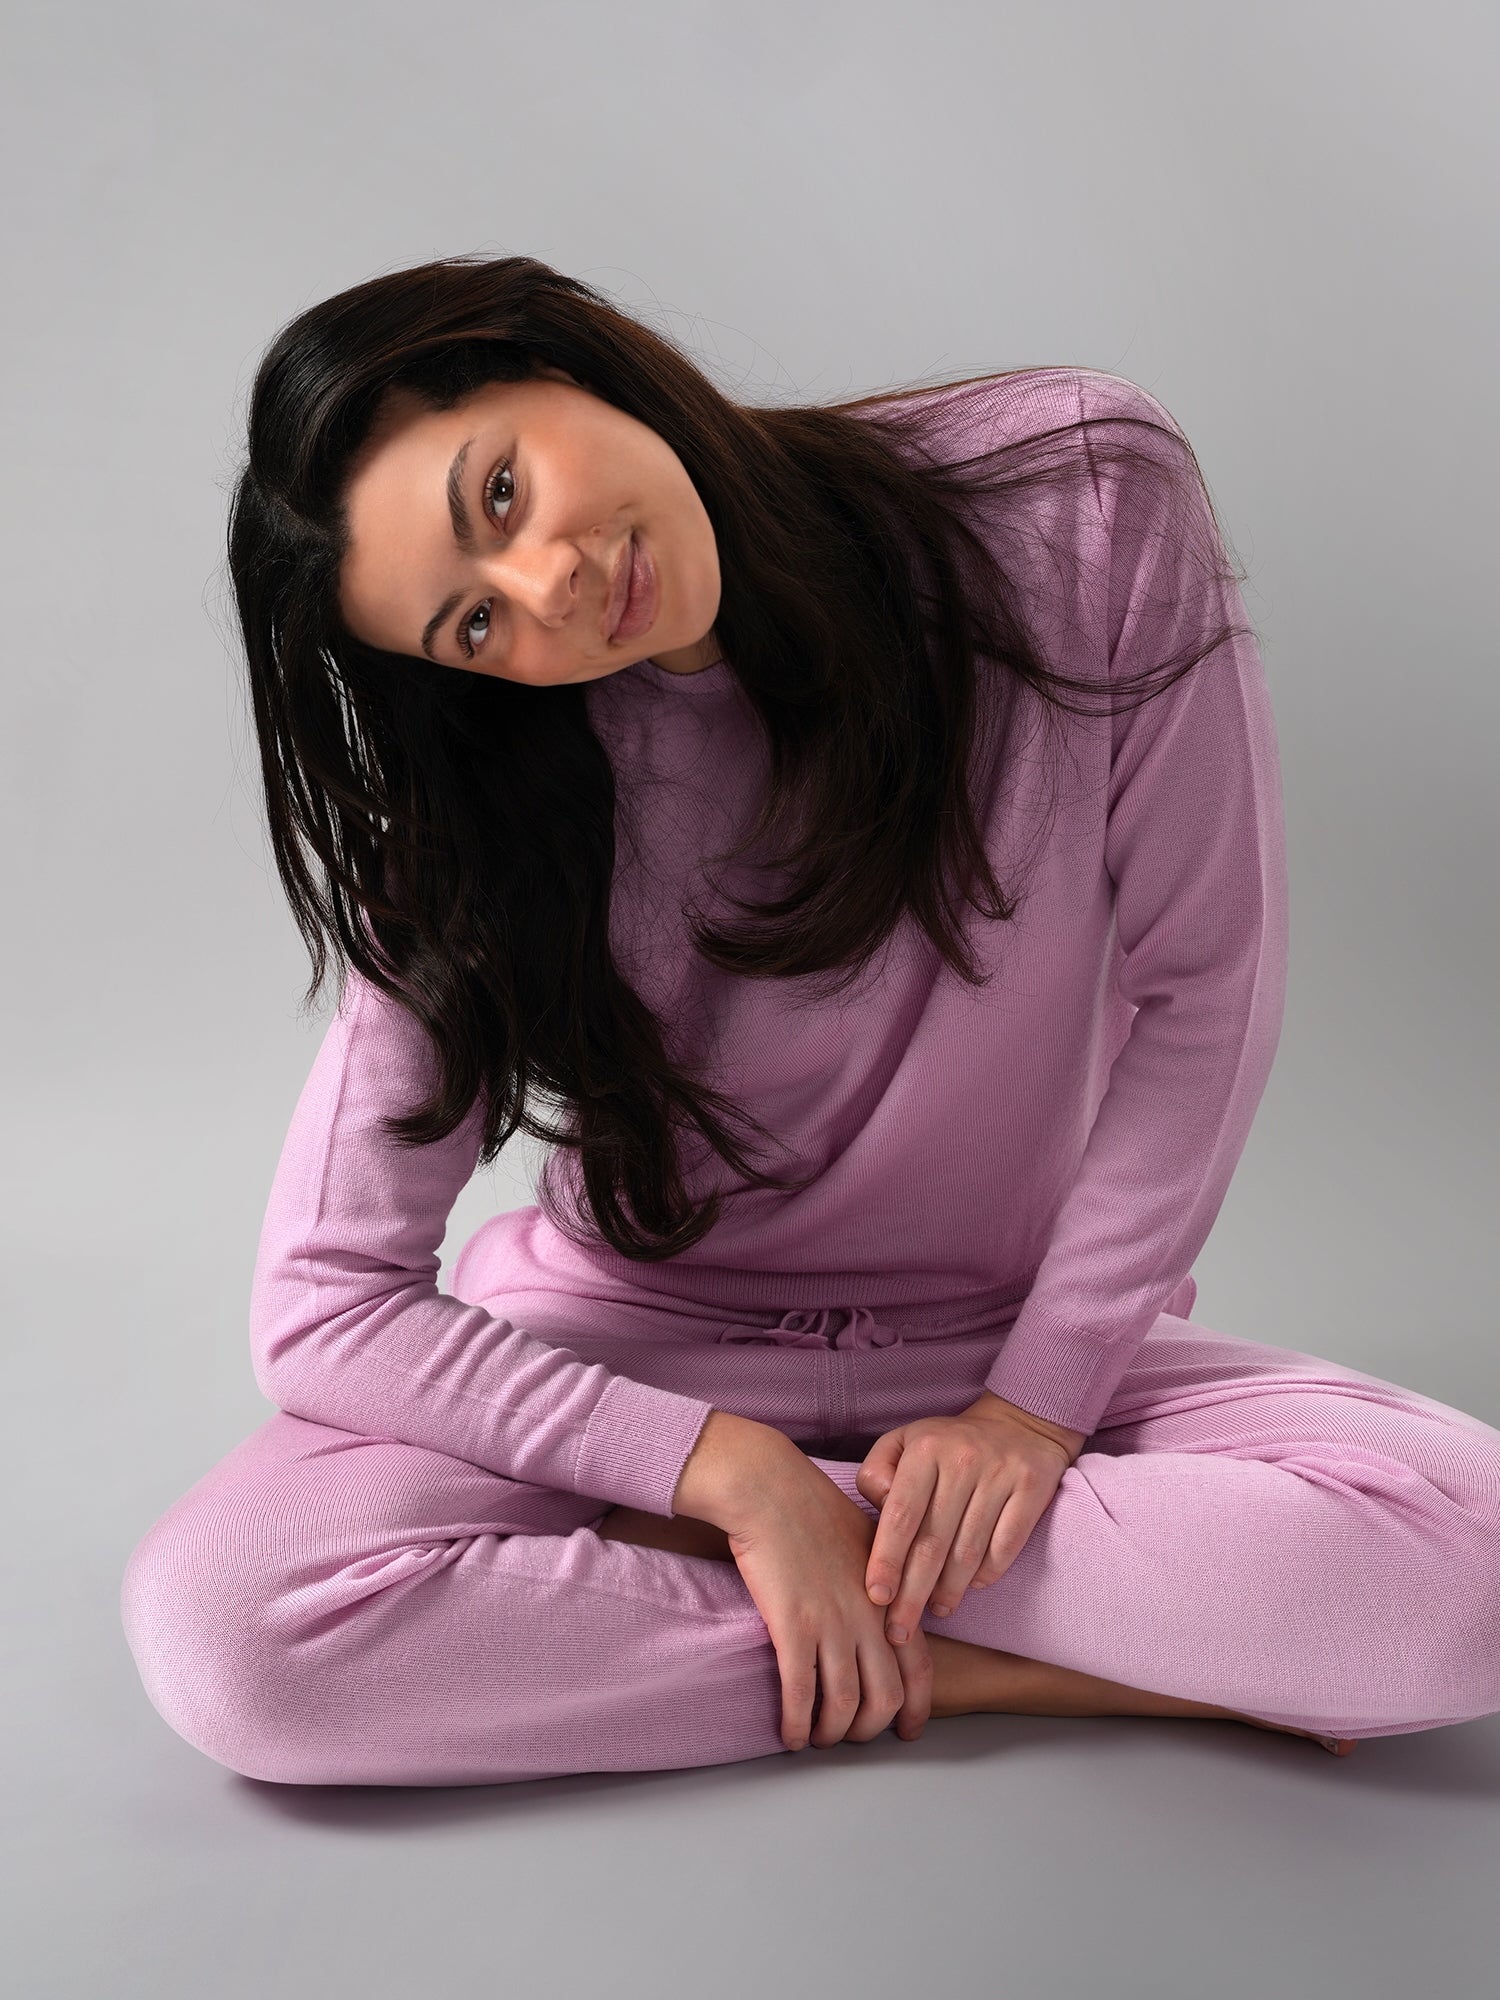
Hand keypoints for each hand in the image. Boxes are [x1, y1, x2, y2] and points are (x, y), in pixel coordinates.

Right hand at [723, 1442, 935, 1751]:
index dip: (915, 1707)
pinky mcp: (793, 1626)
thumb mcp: (870, 1540)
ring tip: (816, 1740)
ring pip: (845, 1705)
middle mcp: (869, 1616)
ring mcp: (833, 1623)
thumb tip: (888, 1608)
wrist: (771, 1489)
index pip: (919, 1668)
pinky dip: (797, 1724)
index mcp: (890, 1596)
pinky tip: (789, 1736)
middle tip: (851, 1738)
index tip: (905, 1730)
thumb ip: (886, 1579)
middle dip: (869, 1729)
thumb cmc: (814, 1508)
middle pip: (885, 1697)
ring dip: (831, 1734)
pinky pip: (801, 1694)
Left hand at [856, 1391, 1087, 1644]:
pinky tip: (970, 1586)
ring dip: (948, 1591)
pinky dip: (985, 1575)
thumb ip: (878, 1473)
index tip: (876, 1596)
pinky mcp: (1032, 1489)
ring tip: (934, 1611)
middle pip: (933, 1543)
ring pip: (969, 1552)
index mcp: (925, 1449)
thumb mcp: (904, 1442)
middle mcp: (962, 1460)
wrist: (1019, 1422)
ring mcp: (1001, 1475)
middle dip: (912, 1594)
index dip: (887, 1560)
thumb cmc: (948, 1443)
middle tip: (898, 1630)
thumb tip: (878, 1510)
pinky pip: (1005, 1548)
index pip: (901, 1515)